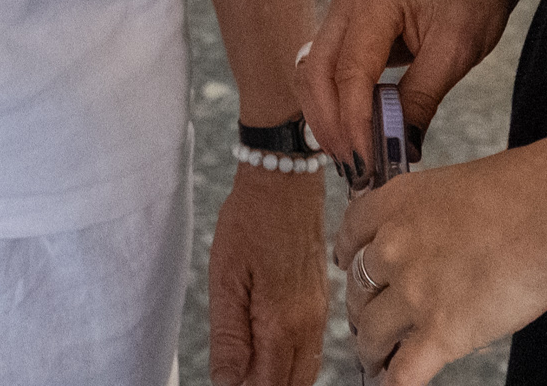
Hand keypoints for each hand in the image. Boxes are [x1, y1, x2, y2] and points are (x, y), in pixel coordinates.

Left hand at [208, 164, 325, 385]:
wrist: (286, 181)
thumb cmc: (251, 221)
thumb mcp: (226, 279)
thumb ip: (229, 337)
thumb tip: (226, 383)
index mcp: (283, 324)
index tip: (229, 382)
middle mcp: (309, 325)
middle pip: (294, 385)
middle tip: (238, 374)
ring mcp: (319, 314)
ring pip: (306, 369)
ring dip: (280, 375)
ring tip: (249, 363)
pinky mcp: (321, 301)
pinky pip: (312, 346)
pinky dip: (292, 357)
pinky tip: (268, 343)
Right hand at [298, 0, 519, 186]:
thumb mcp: (457, 50)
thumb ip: (421, 99)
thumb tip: (399, 150)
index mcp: (373, 0)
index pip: (348, 75)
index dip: (353, 125)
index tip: (367, 165)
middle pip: (315, 73)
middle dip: (330, 126)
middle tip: (356, 169)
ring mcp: (341, 5)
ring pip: (313, 70)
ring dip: (326, 115)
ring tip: (354, 154)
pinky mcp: (347, 18)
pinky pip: (326, 63)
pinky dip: (334, 98)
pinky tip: (354, 126)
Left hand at [334, 135, 546, 385]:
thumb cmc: (523, 191)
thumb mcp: (456, 184)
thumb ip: (434, 213)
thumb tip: (440, 236)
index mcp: (397, 204)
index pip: (351, 232)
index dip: (348, 253)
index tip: (349, 264)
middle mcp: (394, 247)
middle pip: (359, 286)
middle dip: (363, 306)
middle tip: (370, 317)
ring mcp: (414, 292)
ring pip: (372, 331)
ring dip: (371, 348)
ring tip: (375, 358)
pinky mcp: (442, 332)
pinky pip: (405, 370)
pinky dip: (395, 382)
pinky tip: (391, 384)